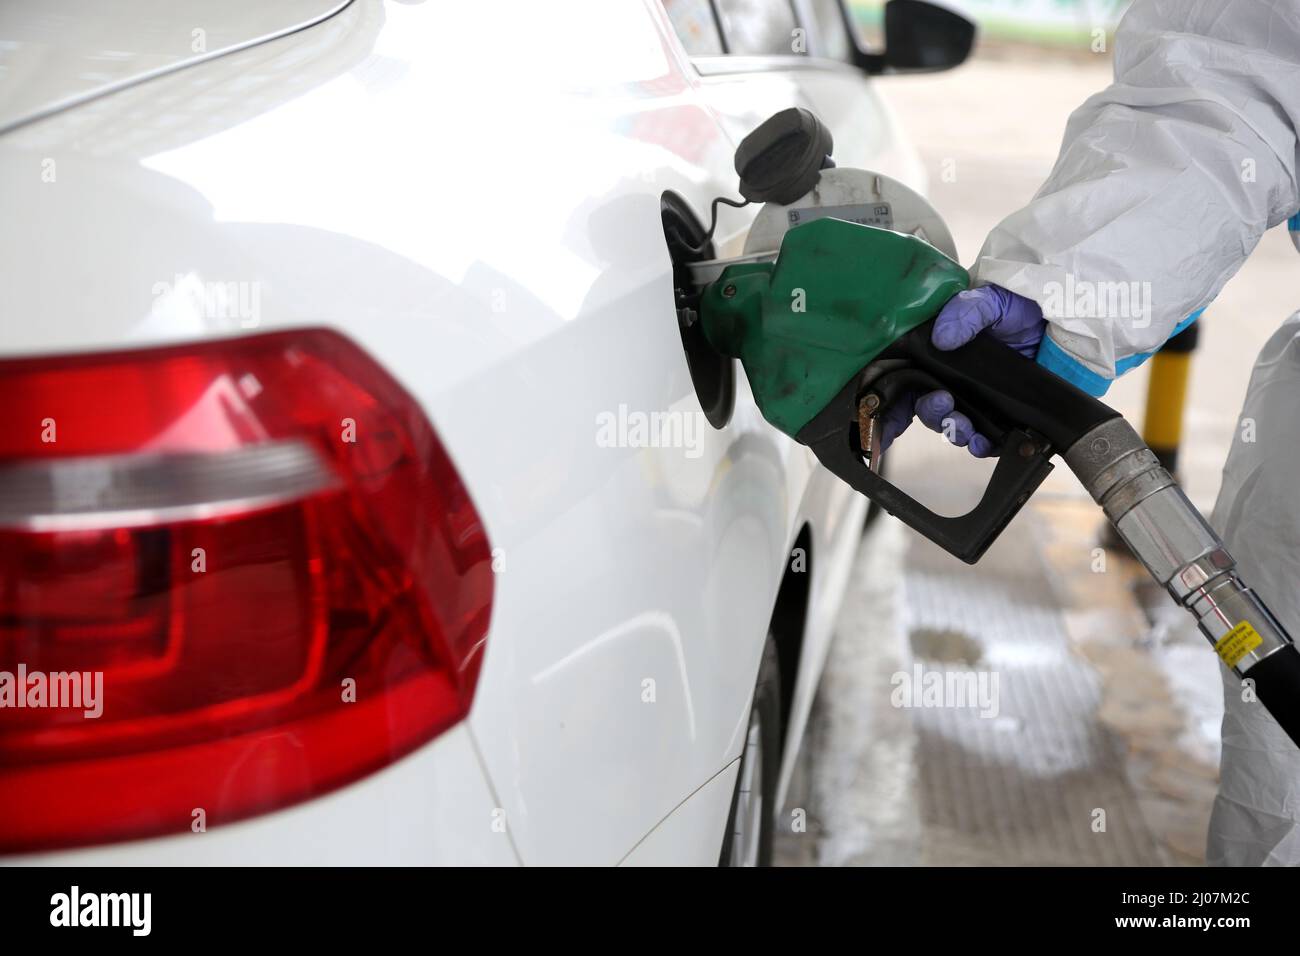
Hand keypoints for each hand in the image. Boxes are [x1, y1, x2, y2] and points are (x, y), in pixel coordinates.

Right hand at [878, 285, 1044, 457]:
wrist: (1071, 324)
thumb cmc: (1027, 308)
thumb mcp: (993, 299)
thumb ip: (967, 312)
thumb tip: (943, 338)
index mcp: (943, 354)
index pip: (908, 382)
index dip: (892, 404)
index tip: (886, 417)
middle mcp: (958, 380)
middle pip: (928, 410)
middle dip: (930, 415)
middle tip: (942, 403)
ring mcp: (981, 400)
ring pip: (954, 427)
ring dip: (953, 431)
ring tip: (963, 424)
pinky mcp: (1005, 416)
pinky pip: (986, 440)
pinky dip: (980, 445)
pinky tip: (981, 441)